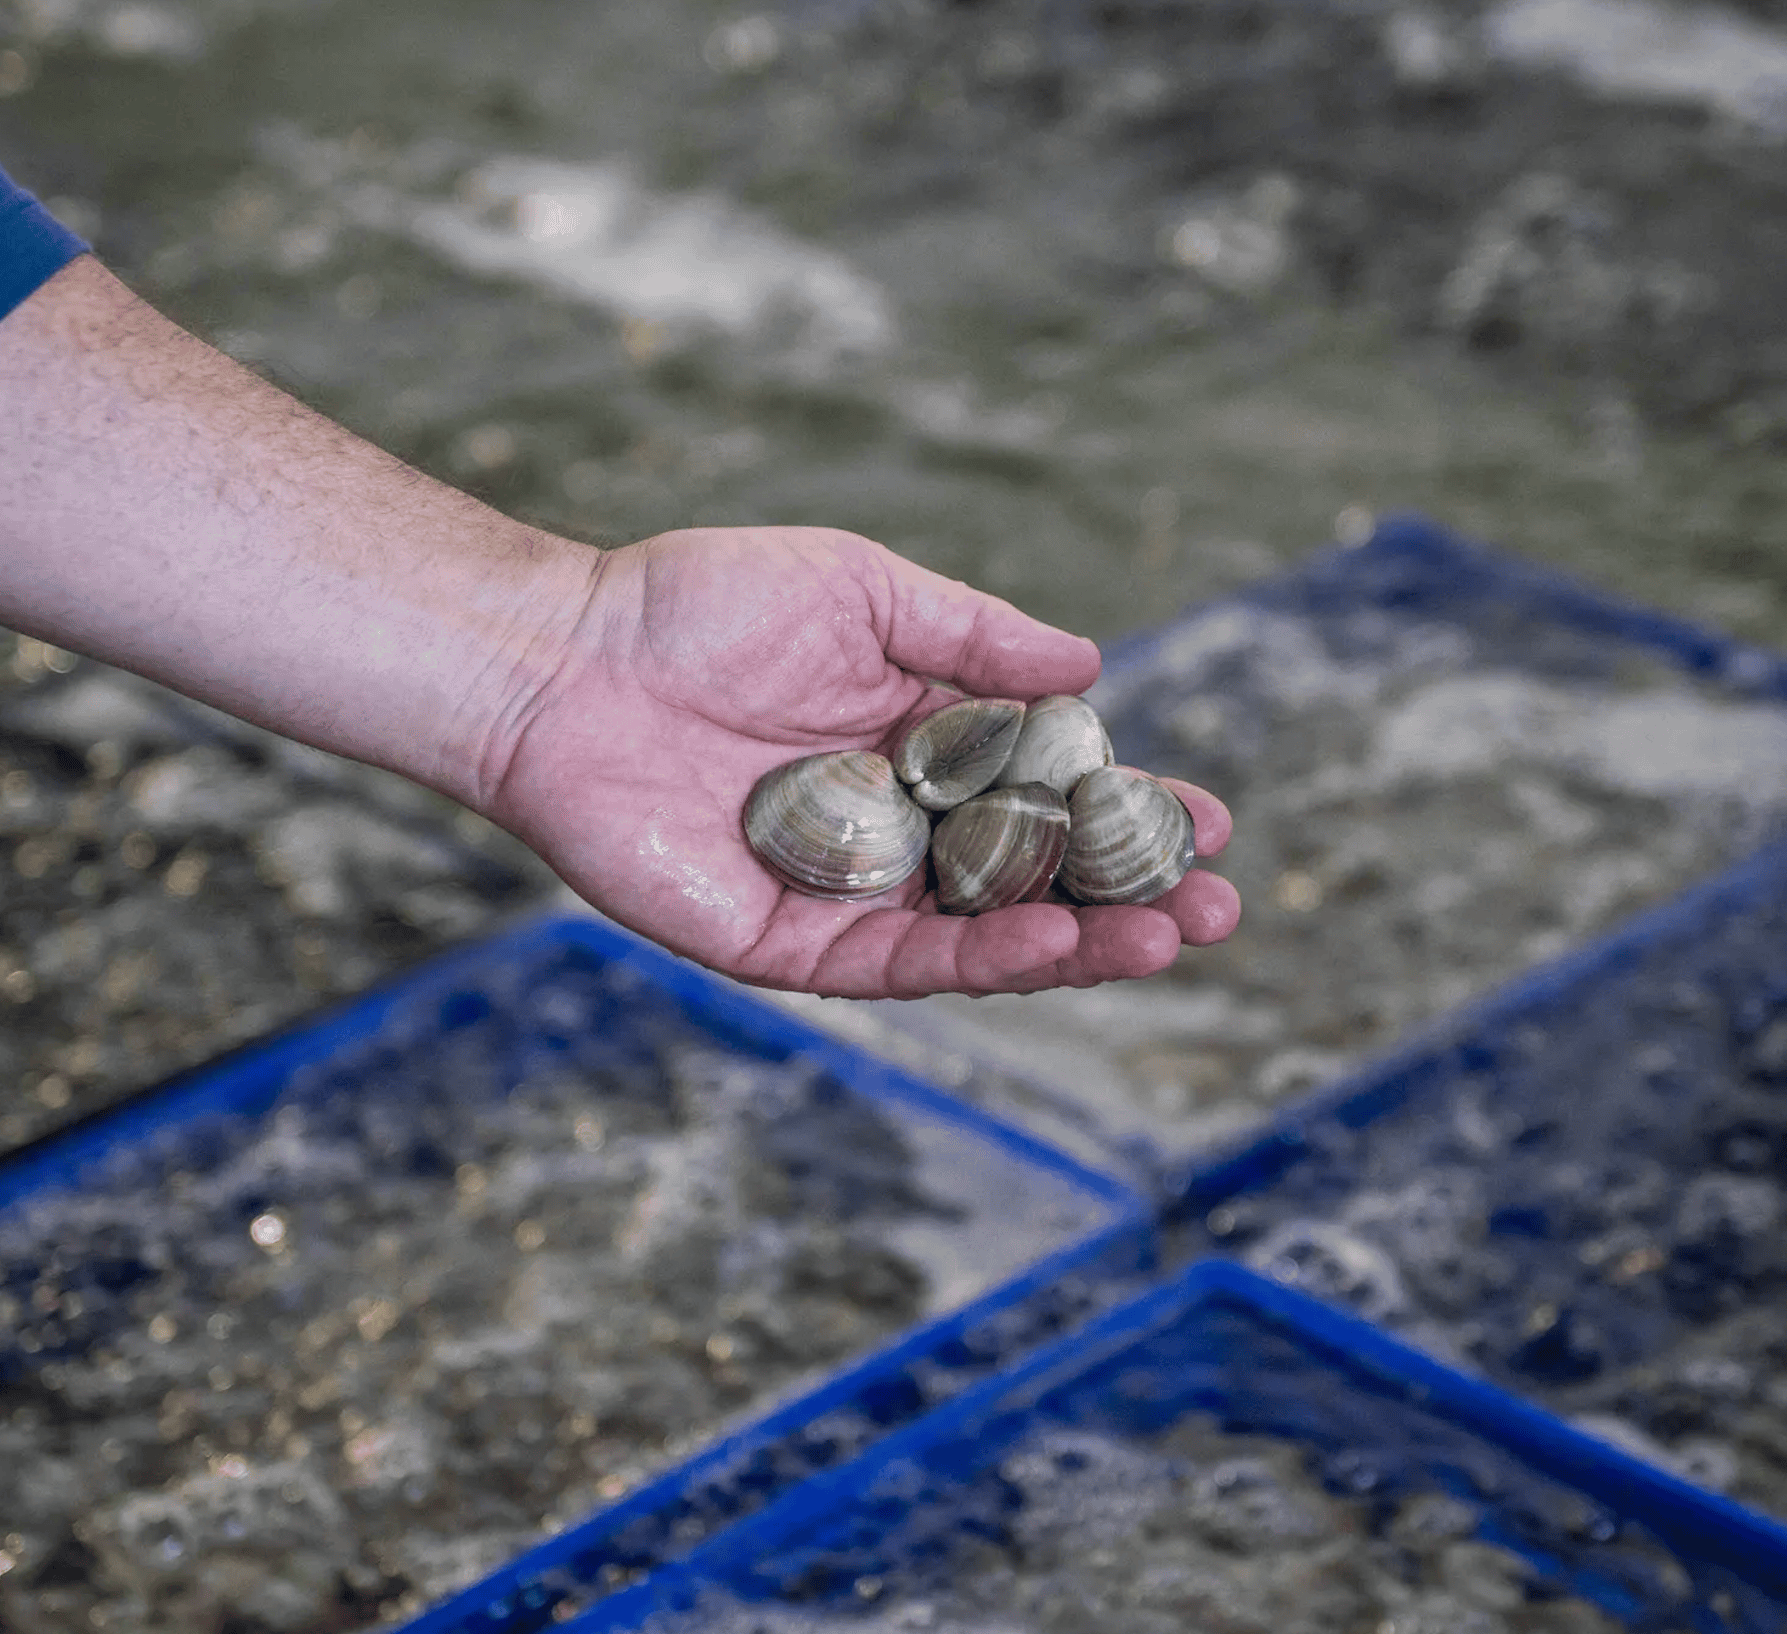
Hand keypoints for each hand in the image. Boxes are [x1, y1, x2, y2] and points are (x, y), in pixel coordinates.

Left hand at [474, 526, 1240, 997]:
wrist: (564, 660)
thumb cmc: (698, 606)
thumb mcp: (864, 591)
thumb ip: (974, 638)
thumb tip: (1090, 671)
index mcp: (917, 750)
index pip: (1048, 799)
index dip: (1130, 813)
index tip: (1213, 821)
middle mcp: (894, 831)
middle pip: (1033, 883)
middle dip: (1131, 898)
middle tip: (1222, 907)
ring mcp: (844, 892)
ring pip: (982, 937)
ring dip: (1080, 945)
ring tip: (1170, 938)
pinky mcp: (785, 941)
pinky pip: (897, 960)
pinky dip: (978, 955)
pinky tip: (1052, 939)